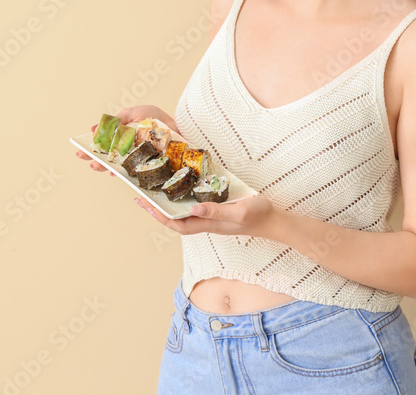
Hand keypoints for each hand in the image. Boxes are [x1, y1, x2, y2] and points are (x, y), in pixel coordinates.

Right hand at [75, 104, 178, 173]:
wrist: (178, 127)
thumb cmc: (157, 119)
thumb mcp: (134, 113)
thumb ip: (117, 120)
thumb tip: (95, 128)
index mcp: (122, 136)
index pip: (103, 143)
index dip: (91, 147)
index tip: (80, 149)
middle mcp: (127, 149)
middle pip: (107, 155)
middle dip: (93, 157)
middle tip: (82, 157)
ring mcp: (136, 159)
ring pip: (116, 165)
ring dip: (104, 166)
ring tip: (95, 166)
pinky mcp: (146, 167)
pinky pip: (132, 172)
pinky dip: (122, 173)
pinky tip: (115, 172)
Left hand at [135, 195, 277, 238]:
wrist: (273, 221)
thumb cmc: (259, 216)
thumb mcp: (240, 211)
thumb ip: (218, 211)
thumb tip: (194, 209)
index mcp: (210, 224)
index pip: (178, 224)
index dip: (161, 216)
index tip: (146, 205)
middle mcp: (207, 222)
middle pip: (175, 220)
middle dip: (157, 211)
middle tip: (141, 198)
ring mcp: (211, 218)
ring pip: (183, 214)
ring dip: (167, 206)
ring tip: (154, 193)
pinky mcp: (217, 211)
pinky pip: (194, 208)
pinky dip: (183, 200)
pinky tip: (180, 190)